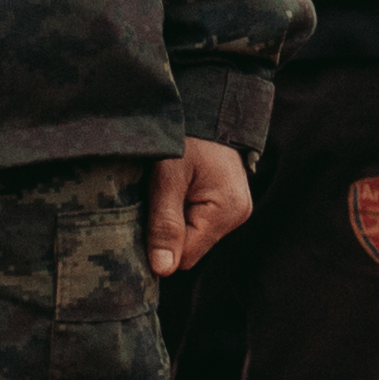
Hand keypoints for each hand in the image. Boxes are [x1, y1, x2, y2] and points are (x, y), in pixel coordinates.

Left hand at [146, 141, 254, 276]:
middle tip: (152, 202)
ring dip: (172, 223)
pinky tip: (175, 194)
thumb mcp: (168, 177)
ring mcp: (235, 211)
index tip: (140, 222)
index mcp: (227, 211)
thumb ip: (164, 224)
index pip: (185, 257)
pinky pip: (198, 224)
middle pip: (190, 249)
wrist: (207, 108)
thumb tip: (162, 270)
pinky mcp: (227, 205)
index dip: (158, 246)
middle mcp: (237, 216)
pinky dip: (181, 214)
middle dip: (166, 233)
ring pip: (192, 238)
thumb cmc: (186, 137)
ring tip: (165, 193)